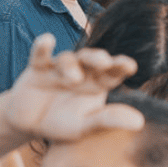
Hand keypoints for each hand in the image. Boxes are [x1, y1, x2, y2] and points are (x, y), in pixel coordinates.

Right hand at [2, 36, 142, 142]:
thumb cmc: (60, 124)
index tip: (130, 66)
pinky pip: (40, 55)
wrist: (28, 124)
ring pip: (67, 59)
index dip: (120, 66)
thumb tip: (139, 122)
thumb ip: (107, 121)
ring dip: (70, 65)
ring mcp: (59, 68)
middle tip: (104, 61)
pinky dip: (43, 47)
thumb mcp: (84, 126)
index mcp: (96, 85)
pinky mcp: (37, 68)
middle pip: (91, 59)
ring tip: (73, 78)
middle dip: (97, 58)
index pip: (112, 73)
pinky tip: (47, 39)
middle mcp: (81, 72)